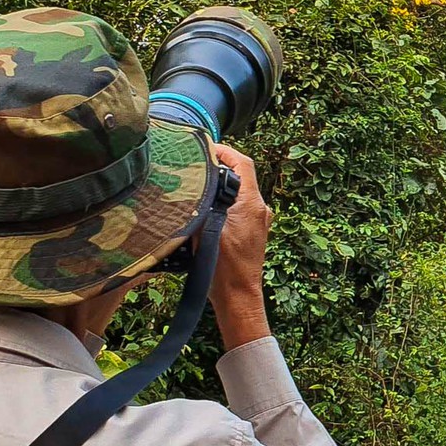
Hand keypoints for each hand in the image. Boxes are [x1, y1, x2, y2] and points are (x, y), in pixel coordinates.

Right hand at [207, 143, 273, 349]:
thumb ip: (199, 204)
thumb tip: (186, 185)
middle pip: (240, 176)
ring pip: (237, 194)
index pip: (243, 163)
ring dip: (219, 187)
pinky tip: (202, 210)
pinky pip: (237, 209)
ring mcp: (257, 222)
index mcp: (251, 203)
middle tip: (195, 165)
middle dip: (219, 167)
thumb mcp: (206, 230)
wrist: (238, 298)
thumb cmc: (224, 268)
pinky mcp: (251, 234)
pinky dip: (221, 204)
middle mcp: (259, 209)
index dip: (225, 151)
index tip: (205, 147)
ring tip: (195, 185)